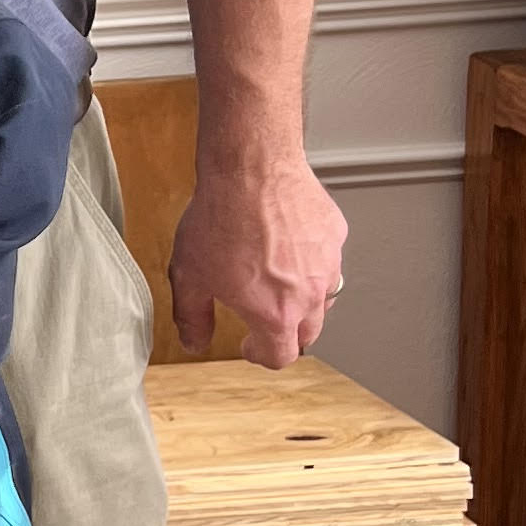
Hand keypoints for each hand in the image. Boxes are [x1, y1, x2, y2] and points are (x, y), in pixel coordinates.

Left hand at [169, 152, 347, 364]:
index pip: (280, 356)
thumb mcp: (189, 276)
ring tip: (278, 285)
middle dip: (285, 333)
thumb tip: (194, 342)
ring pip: (324, 298)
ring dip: (304, 301)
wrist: (251, 168)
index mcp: (276, 314)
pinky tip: (289, 248)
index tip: (250, 346)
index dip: (261, 355)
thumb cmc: (221, 218)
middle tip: (264, 319)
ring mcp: (328, 264)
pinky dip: (312, 263)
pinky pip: (328, 260)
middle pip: (307, 333)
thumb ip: (193, 317)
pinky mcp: (335, 235)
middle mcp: (310, 295)